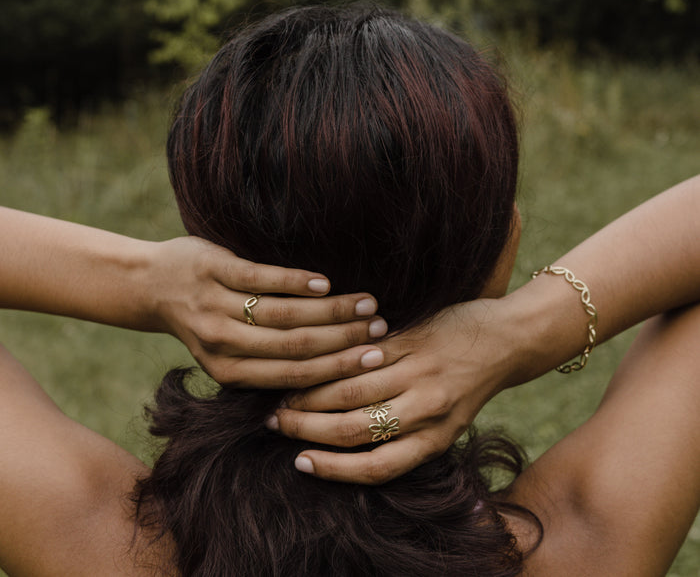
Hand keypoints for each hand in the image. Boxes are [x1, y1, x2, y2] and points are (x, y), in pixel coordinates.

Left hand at [146, 237, 387, 386]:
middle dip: (343, 339)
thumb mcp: (229, 352)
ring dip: (331, 310)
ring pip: (284, 314)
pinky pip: (264, 278)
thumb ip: (268, 363)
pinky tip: (326, 283)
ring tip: (365, 304)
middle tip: (380, 329)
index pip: (294, 376)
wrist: (152, 285)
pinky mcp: (214, 270)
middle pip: (295, 347)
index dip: (338, 369)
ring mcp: (215, 306)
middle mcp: (221, 345)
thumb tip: (331, 371)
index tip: (374, 358)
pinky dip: (298, 282)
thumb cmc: (205, 321)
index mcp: (229, 372)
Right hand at [268, 297, 522, 483]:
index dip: (333, 468)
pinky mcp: (414, 341)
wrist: (508, 339)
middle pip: (356, 428)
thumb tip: (347, 441)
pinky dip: (334, 360)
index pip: (376, 466)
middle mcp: (427, 411)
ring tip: (286, 395)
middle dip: (309, 429)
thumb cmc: (470, 383)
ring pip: (354, 390)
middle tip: (278, 423)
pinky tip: (311, 359)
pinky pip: (364, 354)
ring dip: (312, 394)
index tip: (301, 461)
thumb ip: (407, 431)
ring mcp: (419, 374)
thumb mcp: (447, 419)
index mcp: (435, 439)